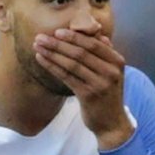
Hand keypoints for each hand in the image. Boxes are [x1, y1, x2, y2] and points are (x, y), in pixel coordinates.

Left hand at [33, 29, 133, 149]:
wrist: (112, 123)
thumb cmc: (109, 95)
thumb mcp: (113, 73)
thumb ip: (107, 55)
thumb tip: (99, 35)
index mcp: (117, 62)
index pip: (93, 44)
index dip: (74, 37)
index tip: (57, 31)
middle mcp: (110, 72)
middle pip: (80, 52)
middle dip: (58, 43)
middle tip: (40, 37)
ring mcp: (99, 84)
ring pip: (71, 64)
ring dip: (52, 53)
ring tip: (37, 46)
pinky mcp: (88, 95)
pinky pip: (66, 77)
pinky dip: (52, 66)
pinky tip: (41, 59)